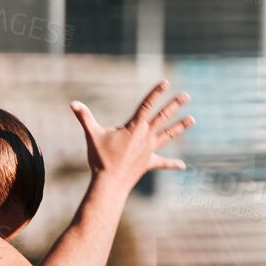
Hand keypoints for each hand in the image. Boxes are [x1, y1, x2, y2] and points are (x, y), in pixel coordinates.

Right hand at [70, 82, 192, 185]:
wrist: (110, 183)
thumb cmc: (100, 158)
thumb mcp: (91, 135)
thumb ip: (84, 118)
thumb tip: (72, 104)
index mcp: (134, 127)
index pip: (147, 105)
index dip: (156, 92)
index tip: (166, 82)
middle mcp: (145, 136)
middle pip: (163, 117)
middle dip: (175, 105)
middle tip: (186, 96)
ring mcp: (149, 149)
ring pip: (168, 135)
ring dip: (180, 126)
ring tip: (192, 119)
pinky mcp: (149, 162)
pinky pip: (162, 162)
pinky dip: (172, 163)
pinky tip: (183, 165)